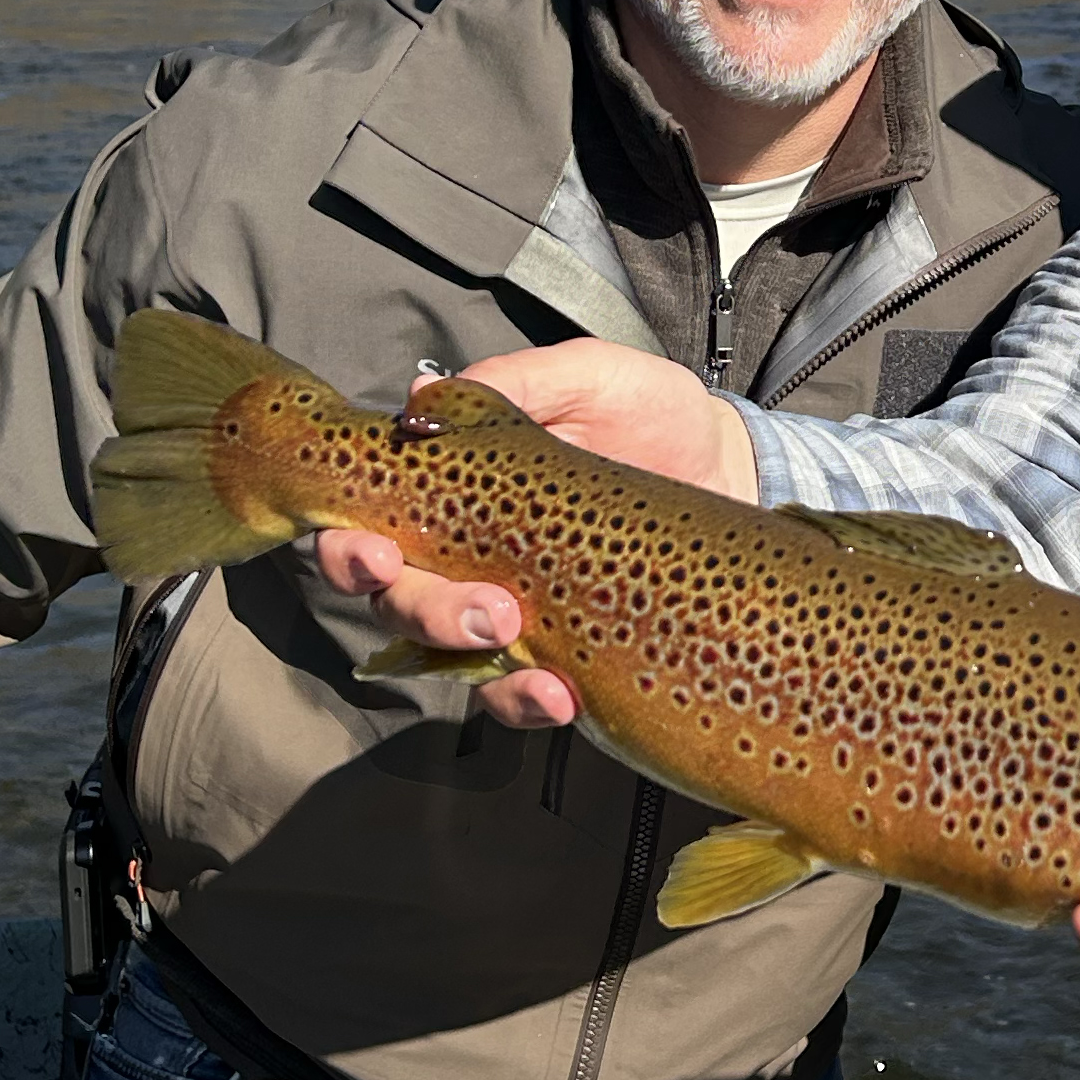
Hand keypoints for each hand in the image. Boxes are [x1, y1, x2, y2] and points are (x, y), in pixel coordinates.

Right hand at [314, 344, 757, 733]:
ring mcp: (512, 607)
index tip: (379, 553)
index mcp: (450, 489)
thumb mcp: (588, 378)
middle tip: (481, 607)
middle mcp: (463, 555)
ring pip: (448, 657)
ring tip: (519, 640)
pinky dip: (528, 701)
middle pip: (397, 602)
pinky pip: (519, 694)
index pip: (367, 527)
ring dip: (470, 656)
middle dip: (421, 611)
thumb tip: (421, 400)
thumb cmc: (647, 411)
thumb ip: (513, 383)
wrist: (729, 463)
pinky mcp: (562, 651)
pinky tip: (560, 693)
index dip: (350, 549)